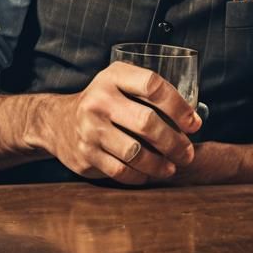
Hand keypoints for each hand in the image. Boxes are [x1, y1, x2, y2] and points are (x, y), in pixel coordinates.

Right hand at [43, 62, 201, 184]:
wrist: (58, 121)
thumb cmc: (104, 101)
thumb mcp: (119, 83)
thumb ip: (149, 94)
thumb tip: (193, 120)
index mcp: (113, 76)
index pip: (152, 85)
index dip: (178, 105)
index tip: (194, 123)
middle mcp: (99, 100)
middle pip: (147, 122)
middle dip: (174, 141)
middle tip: (187, 152)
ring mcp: (90, 129)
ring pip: (135, 152)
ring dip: (160, 164)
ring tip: (172, 166)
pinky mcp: (86, 155)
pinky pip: (121, 171)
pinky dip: (141, 176)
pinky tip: (150, 174)